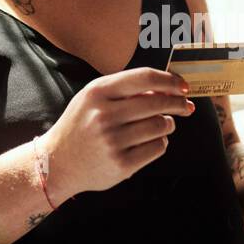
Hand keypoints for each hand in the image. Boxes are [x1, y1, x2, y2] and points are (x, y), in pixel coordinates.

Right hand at [43, 68, 195, 198]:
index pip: (145, 78)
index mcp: (97, 93)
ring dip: (168, 124)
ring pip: (160, 126)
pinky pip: (157, 148)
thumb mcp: (93, 99)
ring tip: (163, 124)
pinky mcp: (121, 164)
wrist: (57, 162)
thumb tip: (167, 86)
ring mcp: (112, 141)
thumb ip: (124, 89)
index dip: (170, 80)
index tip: (183, 86)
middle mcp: (104, 115)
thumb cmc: (81, 126)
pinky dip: (160, 142)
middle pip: (158, 102)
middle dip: (178, 103)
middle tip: (186, 107)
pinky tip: (151, 141)